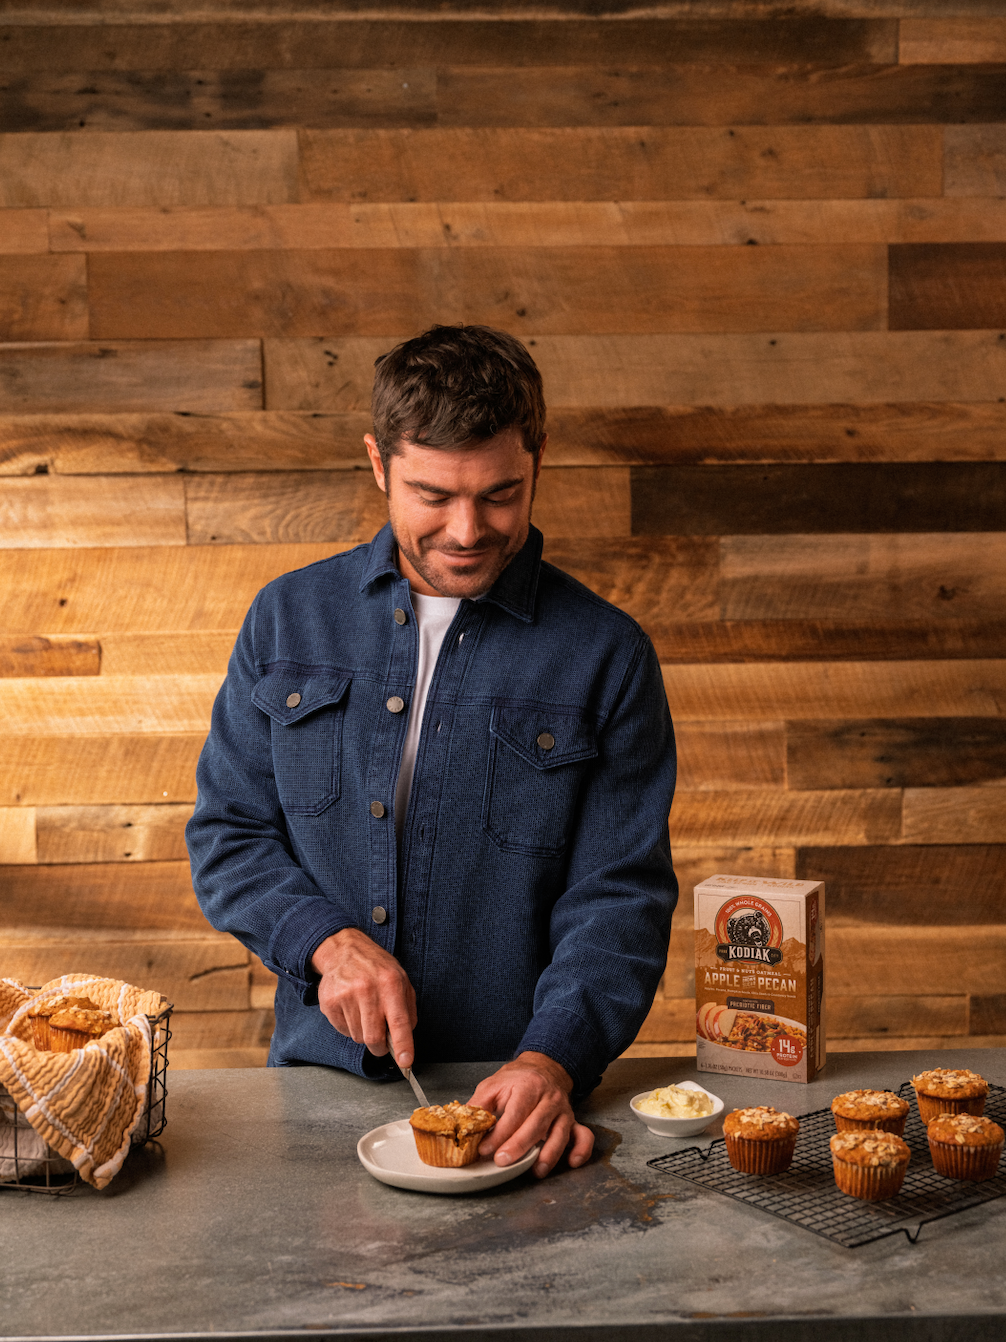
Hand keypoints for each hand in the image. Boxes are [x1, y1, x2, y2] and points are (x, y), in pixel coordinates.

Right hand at [310, 928, 416, 1067]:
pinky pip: (342, 1031)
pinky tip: (351, 1008)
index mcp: (391, 983)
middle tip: (381, 1038)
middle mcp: (367, 989)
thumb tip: (406, 1039)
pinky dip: (349, 1026)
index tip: (405, 1062)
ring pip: (358, 1037)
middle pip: (374, 1038)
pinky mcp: (329, 1002)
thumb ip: (408, 1010)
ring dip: (363, 1032)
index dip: (402, 1045)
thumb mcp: (401, 980)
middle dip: (379, 1046)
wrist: (344, 950)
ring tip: (364, 1011)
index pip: (399, 1021)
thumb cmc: (376, 968)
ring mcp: (346, 995)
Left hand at [468, 1052, 593, 1178]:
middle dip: (519, 1146)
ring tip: (534, 1171)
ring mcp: (562, 1111)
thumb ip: (479, 1106)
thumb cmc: (516, 1080)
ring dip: (548, 1155)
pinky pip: (583, 1136)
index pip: (514, 1113)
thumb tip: (463, 1128)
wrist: (542, 1068)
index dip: (499, 1134)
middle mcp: (549, 1098)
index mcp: (528, 1086)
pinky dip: (581, 1150)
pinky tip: (571, 1162)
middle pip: (536, 1125)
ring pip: (559, 1134)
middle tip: (502, 1161)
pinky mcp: (572, 1121)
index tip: (484, 1149)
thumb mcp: (492, 1085)